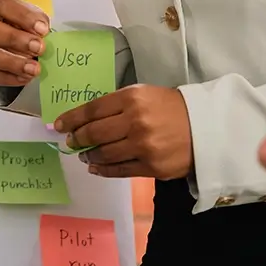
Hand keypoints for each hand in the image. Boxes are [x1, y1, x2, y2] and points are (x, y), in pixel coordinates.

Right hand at [0, 0, 49, 86]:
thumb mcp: (29, 13)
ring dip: (11, 63)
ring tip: (33, 69)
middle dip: (13, 39)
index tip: (42, 29)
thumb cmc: (18, 20)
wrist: (8, 35)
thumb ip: (35, 20)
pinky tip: (23, 77)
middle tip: (38, 48)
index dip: (21, 16)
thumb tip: (41, 33)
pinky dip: (6, 77)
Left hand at [55, 85, 192, 179]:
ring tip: (85, 154)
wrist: (206, 127)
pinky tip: (96, 167)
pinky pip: (119, 170)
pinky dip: (103, 170)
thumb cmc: (171, 108)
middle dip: (78, 138)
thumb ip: (117, 105)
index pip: (92, 109)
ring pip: (104, 154)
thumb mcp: (144, 95)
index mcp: (132, 98)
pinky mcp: (151, 167)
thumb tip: (87, 119)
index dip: (72, 118)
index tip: (59, 125)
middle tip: (71, 141)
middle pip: (94, 132)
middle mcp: (135, 121)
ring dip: (90, 155)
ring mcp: (143, 146)